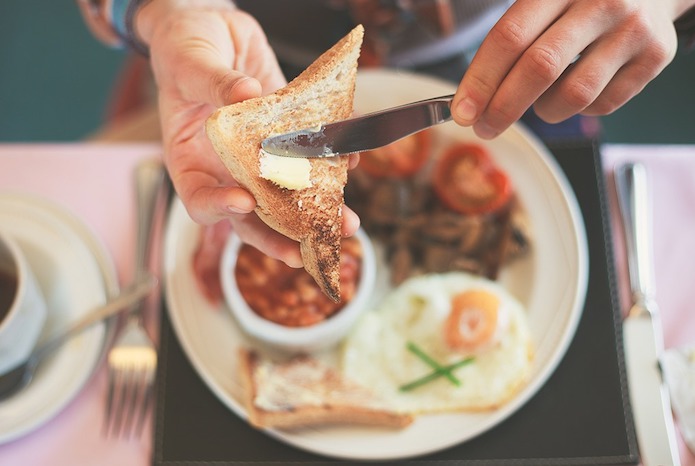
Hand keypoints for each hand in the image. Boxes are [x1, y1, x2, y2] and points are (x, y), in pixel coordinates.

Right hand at [136, 1, 358, 266]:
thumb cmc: (183, 46)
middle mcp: (225, 166)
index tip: (244, 202)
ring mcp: (257, 155)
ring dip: (317, 210)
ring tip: (346, 221)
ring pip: (286, 193)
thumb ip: (213, 82)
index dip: (220, 209)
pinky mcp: (284, 136)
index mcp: (190, 159)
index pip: (199, 199)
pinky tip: (350, 162)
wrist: (211, 28)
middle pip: (251, 214)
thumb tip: (245, 95)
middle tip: (310, 249)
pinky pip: (307, 155)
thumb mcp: (189, 61)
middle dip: (282, 234)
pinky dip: (330, 162)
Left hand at [452, 0, 691, 138]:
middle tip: (484, 127)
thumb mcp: (544, 0)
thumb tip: (470, 98)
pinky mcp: (656, 56)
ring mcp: (632, 30)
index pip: (510, 37)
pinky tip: (575, 89)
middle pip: (539, 68)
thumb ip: (511, 38)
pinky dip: (580, 109)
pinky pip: (603, 104)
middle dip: (503, 107)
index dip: (481, 79)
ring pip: (574, 95)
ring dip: (545, 111)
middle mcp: (600, 2)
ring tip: (539, 101)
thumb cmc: (580, 0)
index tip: (462, 111)